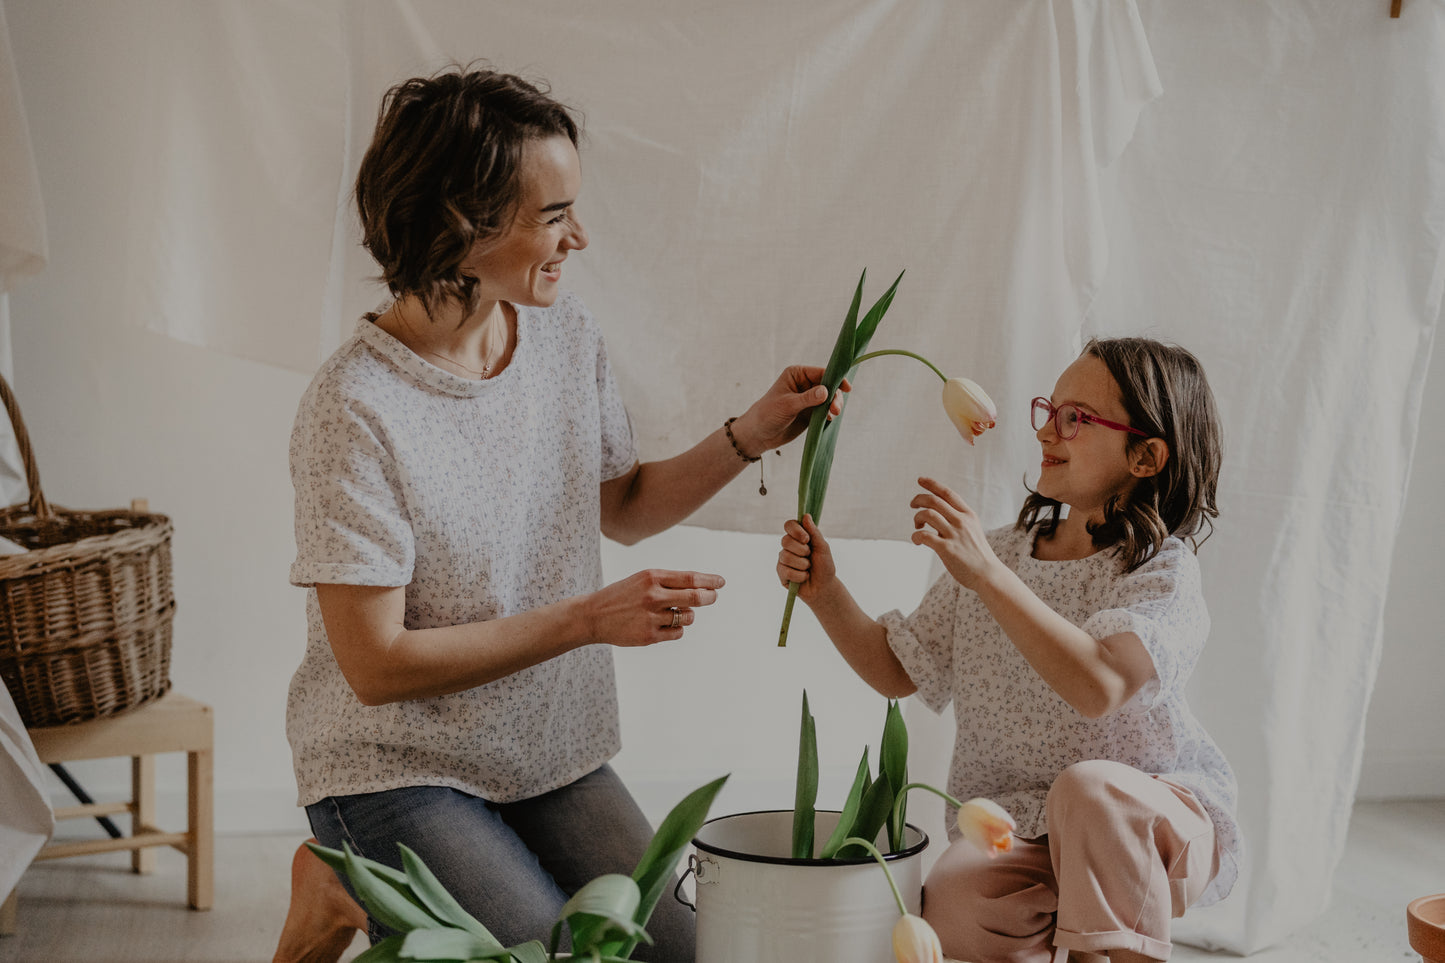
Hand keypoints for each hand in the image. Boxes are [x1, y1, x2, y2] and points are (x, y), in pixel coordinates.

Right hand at [583, 569, 723, 645]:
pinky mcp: (649, 636)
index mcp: (651, 577)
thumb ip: (669, 582)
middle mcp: (653, 596)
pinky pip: (678, 633)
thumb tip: (702, 588)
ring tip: (673, 613)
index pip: (690, 578)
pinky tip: (663, 625)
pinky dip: (676, 629)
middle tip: (714, 596)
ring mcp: (651, 617)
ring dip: (688, 616)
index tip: (721, 582)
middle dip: (709, 597)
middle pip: (695, 598)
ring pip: (688, 618)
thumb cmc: (622, 595)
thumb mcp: (643, 580)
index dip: (709, 580)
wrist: (593, 615)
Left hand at [732, 365, 849, 455]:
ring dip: (834, 406)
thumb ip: (807, 398)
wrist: (759, 434)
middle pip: (829, 386)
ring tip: (832, 415)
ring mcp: (809, 399)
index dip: (835, 378)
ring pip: (830, 399)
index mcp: (797, 374)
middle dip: (835, 397)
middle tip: (835, 410)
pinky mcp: (811, 413)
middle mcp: (805, 384)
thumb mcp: (787, 405)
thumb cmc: (767, 414)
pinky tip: (828, 420)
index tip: (846, 388)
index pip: (821, 373)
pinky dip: (830, 415)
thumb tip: (826, 391)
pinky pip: (826, 411)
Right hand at [777, 514, 836, 603]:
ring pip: (785, 556)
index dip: (796, 530)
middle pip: (785, 540)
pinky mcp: (781, 573)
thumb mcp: (823, 548)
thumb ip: (814, 532)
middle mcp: (788, 546)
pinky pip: (786, 571)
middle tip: (809, 556)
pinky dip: (800, 575)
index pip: (789, 525)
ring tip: (808, 569)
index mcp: (798, 537)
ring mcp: (783, 559)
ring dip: (802, 564)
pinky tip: (804, 577)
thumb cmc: (824, 566)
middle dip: (801, 550)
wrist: (824, 587)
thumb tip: (806, 516)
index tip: (806, 539)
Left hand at [909, 477, 1000, 591]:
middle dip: (919, 499)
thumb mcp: (972, 530)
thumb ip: (956, 521)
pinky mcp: (947, 549)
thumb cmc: (977, 554)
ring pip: (928, 514)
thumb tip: (934, 517)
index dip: (932, 484)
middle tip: (912, 505)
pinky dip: (916, 536)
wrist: (988, 574)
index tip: (920, 479)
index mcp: (968, 515)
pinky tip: (917, 541)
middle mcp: (961, 521)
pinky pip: (924, 535)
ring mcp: (955, 534)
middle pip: (934, 500)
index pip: (948, 493)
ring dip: (917, 518)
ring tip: (917, 525)